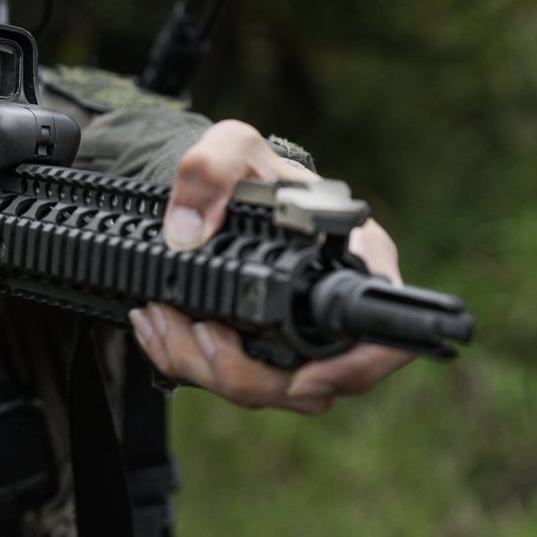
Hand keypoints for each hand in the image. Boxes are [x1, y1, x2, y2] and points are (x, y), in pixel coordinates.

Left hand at [129, 120, 413, 414]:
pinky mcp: (252, 347)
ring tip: (160, 319)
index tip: (300, 378)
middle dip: (246, 374)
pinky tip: (155, 328)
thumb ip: (209, 171)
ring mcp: (293, 335)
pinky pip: (225, 377)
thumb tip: (186, 232)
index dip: (352, 371)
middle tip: (199, 332)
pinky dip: (183, 360)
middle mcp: (329, 307)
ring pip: (264, 389)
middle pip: (313, 384)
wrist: (209, 187)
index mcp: (355, 257)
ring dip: (205, 367)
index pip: (381, 338)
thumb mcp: (229, 147)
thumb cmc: (242, 167)